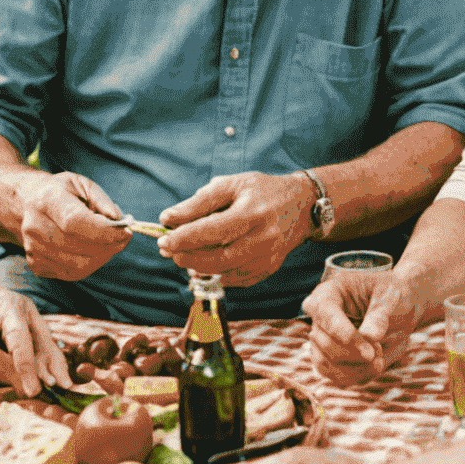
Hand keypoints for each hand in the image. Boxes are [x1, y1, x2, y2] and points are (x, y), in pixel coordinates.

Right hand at [0, 274, 71, 395]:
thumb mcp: (32, 317)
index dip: (24, 364)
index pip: (14, 337)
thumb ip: (48, 348)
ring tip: (12, 367)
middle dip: (13, 376)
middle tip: (31, 389)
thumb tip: (64, 383)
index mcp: (3, 305)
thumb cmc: (6, 308)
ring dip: (2, 377)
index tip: (34, 389)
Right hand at [18, 170, 131, 280]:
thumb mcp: (82, 184)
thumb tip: (119, 221)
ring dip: (102, 258)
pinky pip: (70, 275)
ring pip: (77, 266)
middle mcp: (34, 226)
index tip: (126, 231)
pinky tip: (94, 252)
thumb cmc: (60, 192)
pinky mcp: (36, 264)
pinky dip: (89, 266)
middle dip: (109, 246)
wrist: (26, 203)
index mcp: (46, 200)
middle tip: (124, 238)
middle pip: (78, 248)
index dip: (104, 232)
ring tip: (111, 245)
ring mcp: (33, 248)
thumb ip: (102, 200)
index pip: (75, 222)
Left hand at [158, 172, 311, 288]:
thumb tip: (168, 218)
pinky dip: (215, 274)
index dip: (184, 237)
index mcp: (253, 212)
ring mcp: (268, 258)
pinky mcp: (268, 269)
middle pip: (217, 257)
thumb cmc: (262, 191)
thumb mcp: (231, 184)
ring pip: (224, 272)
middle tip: (167, 250)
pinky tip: (202, 263)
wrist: (301, 206)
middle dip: (186, 256)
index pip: (212, 230)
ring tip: (181, 256)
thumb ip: (199, 202)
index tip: (163, 239)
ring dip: (197, 267)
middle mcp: (264, 238)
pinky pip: (235, 279)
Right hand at [303, 270, 418, 385]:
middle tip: (379, 351)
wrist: (394, 309)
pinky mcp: (330, 361)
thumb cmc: (388, 294)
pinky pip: (338, 377)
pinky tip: (375, 365)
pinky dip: (360, 376)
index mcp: (327, 293)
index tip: (368, 353)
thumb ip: (379, 315)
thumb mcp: (389, 296)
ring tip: (379, 358)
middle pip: (326, 344)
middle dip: (356, 355)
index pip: (325, 315)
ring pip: (328, 365)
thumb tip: (370, 336)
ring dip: (358, 368)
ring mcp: (322, 341)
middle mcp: (319, 318)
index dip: (344, 334)